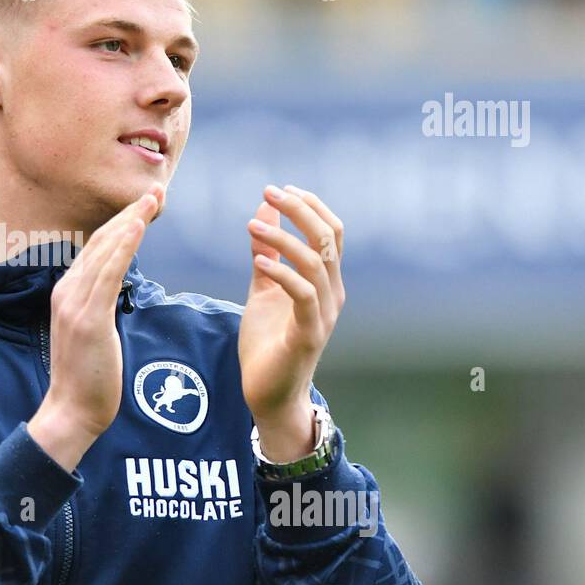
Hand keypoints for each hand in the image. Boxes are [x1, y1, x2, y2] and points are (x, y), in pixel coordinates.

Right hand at [27, 182, 163, 470]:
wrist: (71, 410)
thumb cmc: (87, 377)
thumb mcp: (91, 331)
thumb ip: (98, 304)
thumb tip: (113, 287)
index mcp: (68, 292)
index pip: (97, 247)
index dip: (122, 223)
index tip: (145, 205)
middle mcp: (67, 290)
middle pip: (101, 240)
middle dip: (130, 213)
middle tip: (156, 190)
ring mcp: (75, 303)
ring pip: (105, 250)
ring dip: (131, 221)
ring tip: (153, 199)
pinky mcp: (88, 318)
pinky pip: (107, 273)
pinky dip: (123, 246)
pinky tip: (137, 227)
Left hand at [239, 184, 345, 460]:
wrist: (270, 395)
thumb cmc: (269, 343)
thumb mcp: (263, 289)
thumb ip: (266, 253)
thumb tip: (262, 213)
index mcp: (325, 281)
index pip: (331, 232)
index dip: (310, 206)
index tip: (281, 189)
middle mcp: (332, 294)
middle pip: (327, 239)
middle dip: (300, 210)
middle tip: (270, 193)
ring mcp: (323, 315)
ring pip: (315, 263)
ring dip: (283, 239)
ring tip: (252, 224)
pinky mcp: (308, 335)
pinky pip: (303, 296)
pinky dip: (282, 274)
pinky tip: (259, 262)